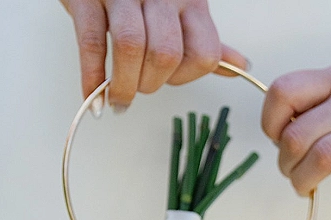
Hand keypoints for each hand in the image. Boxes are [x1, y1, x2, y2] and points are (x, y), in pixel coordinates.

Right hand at [61, 0, 248, 108]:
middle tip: (136, 89)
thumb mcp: (178, 11)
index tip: (167, 82)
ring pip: (132, 47)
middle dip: (150, 84)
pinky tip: (93, 95)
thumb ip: (202, 39)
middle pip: (166, 54)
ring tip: (117, 98)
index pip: (204, 54)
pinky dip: (92, 77)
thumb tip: (239, 66)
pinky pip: (92, 42)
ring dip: (124, 85)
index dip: (186, 78)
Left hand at [261, 64, 330, 202]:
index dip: (270, 122)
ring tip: (308, 187)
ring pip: (325, 157)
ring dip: (306, 181)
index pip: (285, 91)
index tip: (277, 140)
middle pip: (298, 136)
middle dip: (286, 164)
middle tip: (293, 173)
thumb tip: (280, 136)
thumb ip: (316, 103)